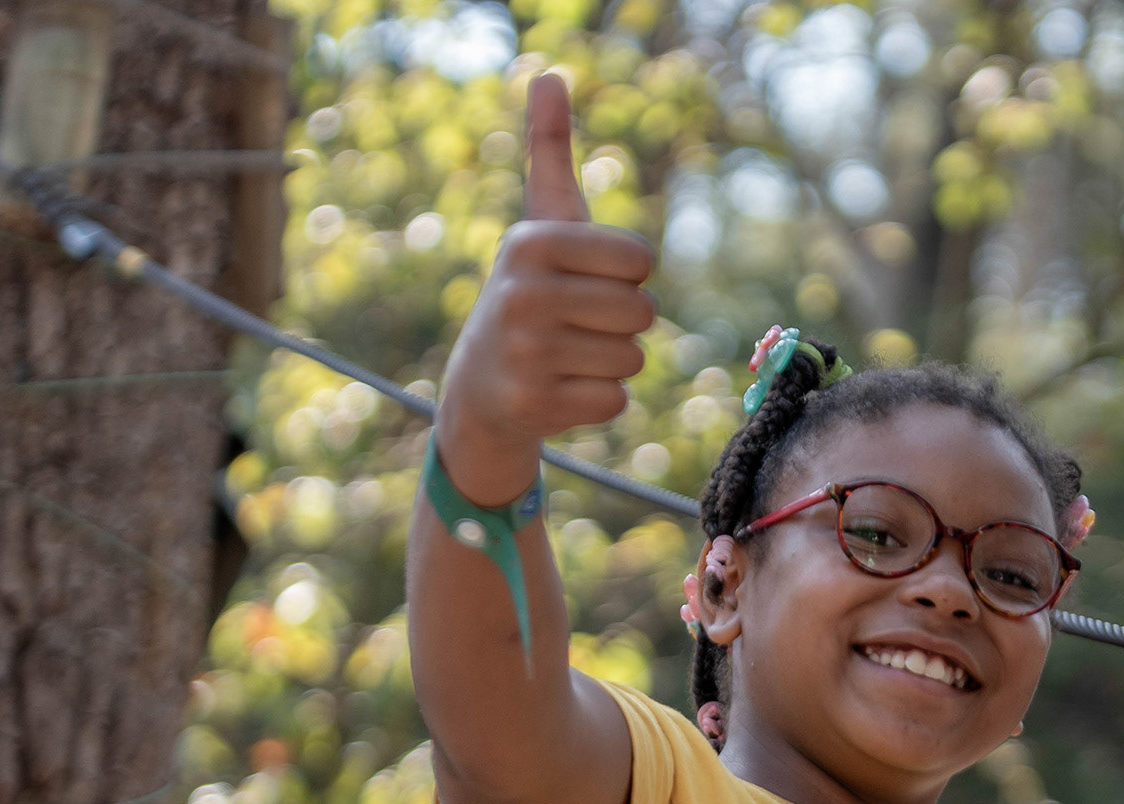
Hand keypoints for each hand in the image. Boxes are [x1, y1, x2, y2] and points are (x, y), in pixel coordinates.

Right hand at [437, 75, 655, 501]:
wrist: (481, 385)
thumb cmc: (531, 293)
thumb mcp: (540, 225)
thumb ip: (550, 153)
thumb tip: (550, 76)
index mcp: (530, 243)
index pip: (641, 260)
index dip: (629, 275)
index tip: (589, 280)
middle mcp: (521, 295)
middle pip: (642, 312)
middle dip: (623, 322)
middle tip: (578, 324)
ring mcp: (525, 354)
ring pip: (633, 360)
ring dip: (612, 362)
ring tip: (568, 356)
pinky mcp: (533, 406)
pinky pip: (616, 402)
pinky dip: (599, 400)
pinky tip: (561, 390)